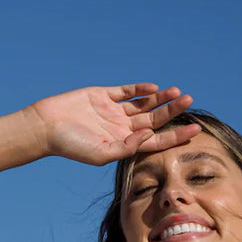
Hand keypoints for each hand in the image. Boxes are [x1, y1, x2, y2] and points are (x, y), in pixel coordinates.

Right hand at [24, 84, 200, 165]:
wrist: (46, 126)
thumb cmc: (71, 145)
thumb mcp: (101, 153)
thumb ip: (125, 147)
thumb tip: (148, 135)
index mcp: (124, 144)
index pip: (156, 141)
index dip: (176, 136)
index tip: (195, 131)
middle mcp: (122, 127)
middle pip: (154, 119)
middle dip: (172, 111)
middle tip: (189, 100)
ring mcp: (113, 110)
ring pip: (143, 103)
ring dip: (160, 98)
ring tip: (177, 92)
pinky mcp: (103, 95)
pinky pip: (126, 91)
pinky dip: (139, 89)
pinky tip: (153, 88)